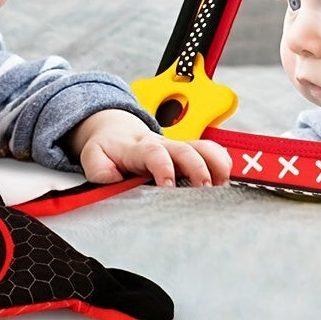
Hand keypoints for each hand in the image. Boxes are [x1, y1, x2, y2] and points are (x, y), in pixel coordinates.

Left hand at [67, 109, 231, 187]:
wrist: (115, 130)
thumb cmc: (108, 148)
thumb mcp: (94, 157)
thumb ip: (99, 169)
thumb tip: (112, 180)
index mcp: (139, 148)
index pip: (153, 153)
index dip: (163, 167)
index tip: (168, 185)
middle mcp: (163, 145)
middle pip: (185, 149)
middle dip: (198, 168)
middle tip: (204, 189)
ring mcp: (178, 148)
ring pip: (203, 147)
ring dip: (216, 164)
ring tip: (223, 186)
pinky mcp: (189, 153)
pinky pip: (211, 152)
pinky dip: (222, 164)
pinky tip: (226, 181)